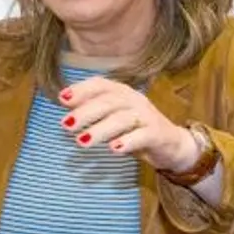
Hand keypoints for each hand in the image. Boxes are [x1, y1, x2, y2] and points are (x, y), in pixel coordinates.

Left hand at [59, 77, 198, 172]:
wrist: (171, 144)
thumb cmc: (136, 129)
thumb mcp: (114, 117)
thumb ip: (93, 110)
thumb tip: (66, 106)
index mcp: (122, 92)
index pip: (101, 85)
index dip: (81, 90)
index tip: (62, 99)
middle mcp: (134, 100)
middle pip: (108, 102)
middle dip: (85, 113)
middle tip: (66, 125)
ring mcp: (147, 116)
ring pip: (122, 119)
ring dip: (100, 130)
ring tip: (82, 141)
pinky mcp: (157, 134)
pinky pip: (142, 136)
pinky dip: (127, 142)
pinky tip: (114, 148)